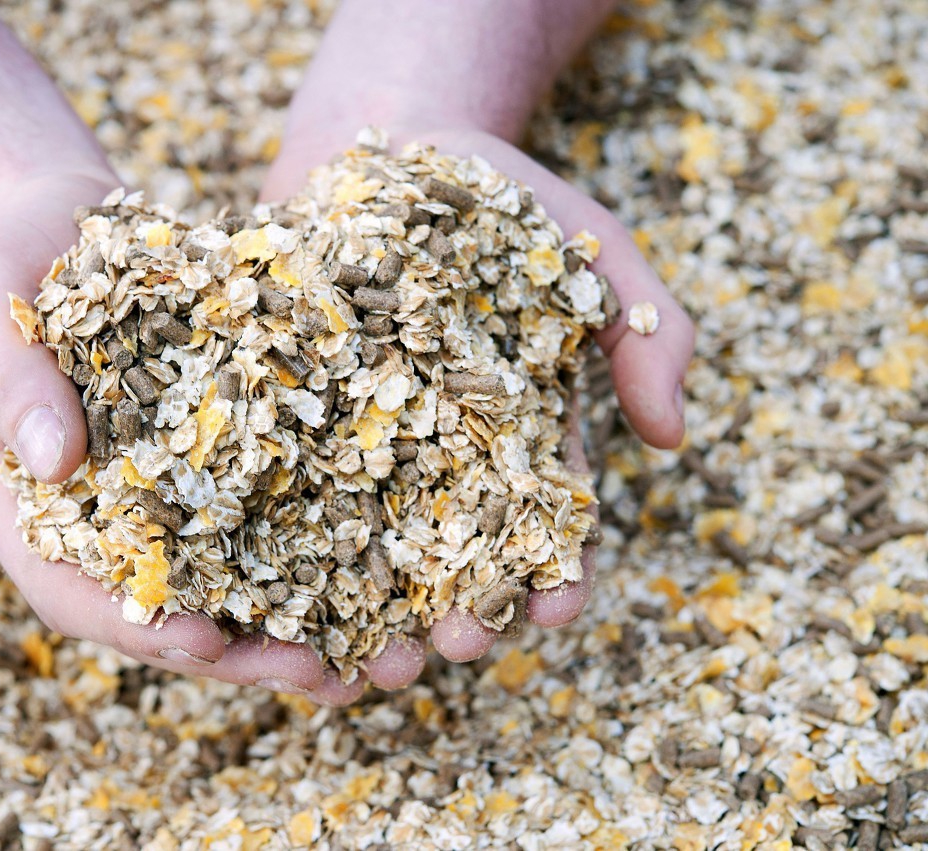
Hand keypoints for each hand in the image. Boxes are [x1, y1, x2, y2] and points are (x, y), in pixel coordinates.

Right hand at [0, 169, 333, 695]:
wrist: (57, 218)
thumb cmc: (6, 257)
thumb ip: (6, 381)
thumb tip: (55, 466)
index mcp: (19, 503)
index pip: (69, 591)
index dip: (137, 625)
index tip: (209, 643)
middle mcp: (88, 518)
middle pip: (158, 609)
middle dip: (239, 653)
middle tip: (322, 676)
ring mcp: (148, 493)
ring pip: (216, 581)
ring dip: (287, 627)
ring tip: (365, 660)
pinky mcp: (202, 460)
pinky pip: (253, 518)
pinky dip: (305, 553)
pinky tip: (373, 573)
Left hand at [261, 125, 693, 701]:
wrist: (386, 144)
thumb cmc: (504, 199)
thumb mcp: (597, 252)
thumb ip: (650, 335)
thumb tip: (673, 438)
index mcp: (517, 435)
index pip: (545, 523)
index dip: (556, 573)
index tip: (558, 608)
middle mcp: (437, 454)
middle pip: (453, 554)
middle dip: (461, 609)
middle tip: (458, 647)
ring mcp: (359, 439)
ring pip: (368, 544)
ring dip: (373, 607)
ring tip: (370, 655)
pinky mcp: (288, 415)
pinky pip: (285, 484)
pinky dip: (285, 539)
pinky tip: (281, 591)